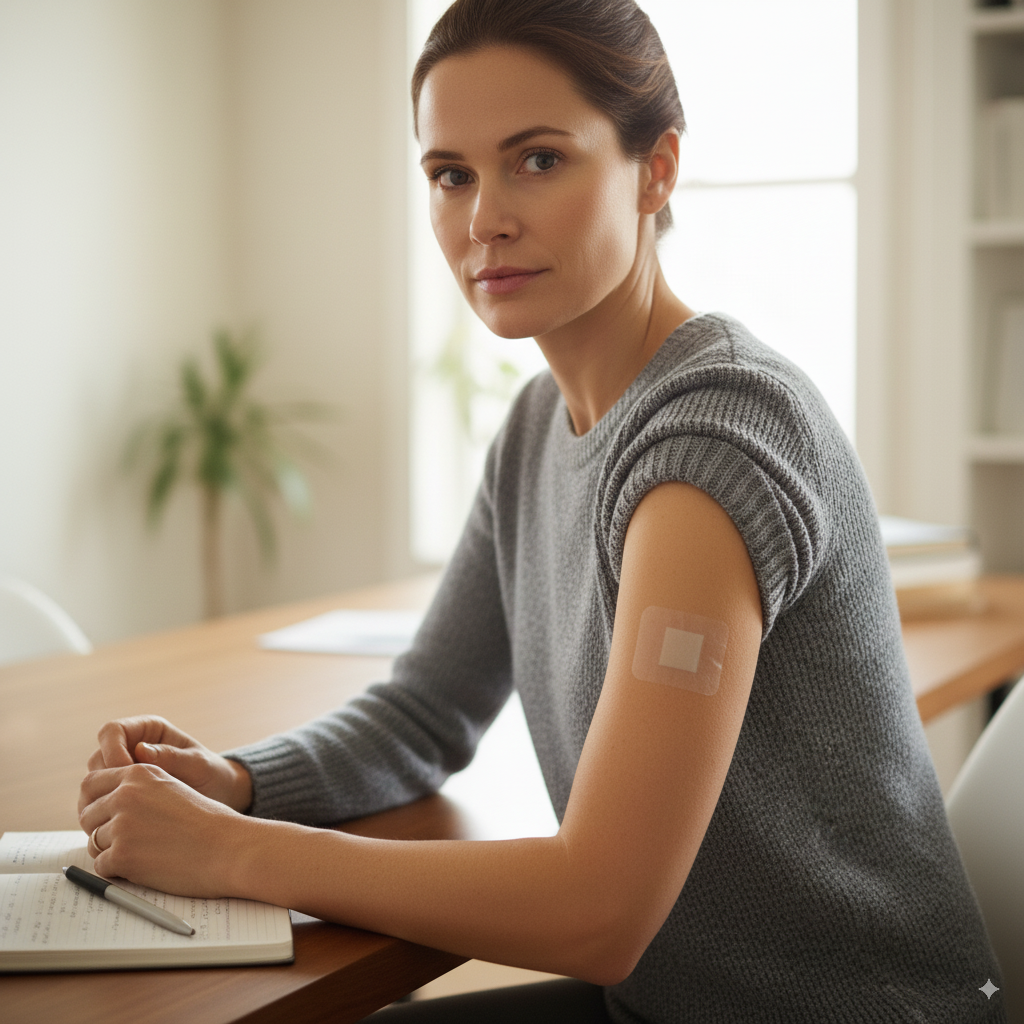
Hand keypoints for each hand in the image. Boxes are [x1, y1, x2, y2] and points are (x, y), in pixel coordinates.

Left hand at [78, 762, 256, 893]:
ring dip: (112, 851)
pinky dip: (118, 871)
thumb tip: (102, 807)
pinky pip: (101, 866)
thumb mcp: (172, 789)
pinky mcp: (122, 854)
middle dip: (101, 828)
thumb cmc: (207, 823)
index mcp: (140, 772)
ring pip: (94, 841)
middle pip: (88, 814)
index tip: (106, 815)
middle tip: (125, 840)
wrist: (228, 847)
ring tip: (144, 854)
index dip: (96, 801)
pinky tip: (144, 867)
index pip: (92, 783)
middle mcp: (126, 794)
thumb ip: (139, 791)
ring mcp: (122, 824)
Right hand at [84, 716, 251, 813]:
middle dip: (105, 778)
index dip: (112, 749)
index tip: (127, 771)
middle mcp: (130, 749)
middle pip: (97, 758)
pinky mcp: (120, 796)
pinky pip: (100, 803)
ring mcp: (123, 774)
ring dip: (100, 799)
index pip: (113, 731)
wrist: (217, 796)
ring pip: (93, 783)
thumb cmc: (211, 773)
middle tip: (121, 798)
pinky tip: (119, 825)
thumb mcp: (198, 764)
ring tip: (119, 815)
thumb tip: (141, 751)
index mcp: (147, 731)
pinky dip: (104, 814)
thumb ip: (172, 757)